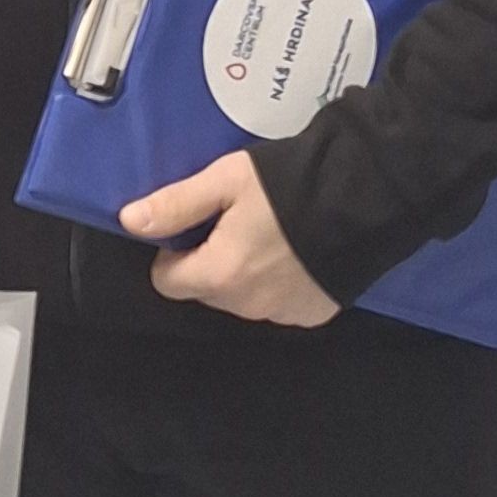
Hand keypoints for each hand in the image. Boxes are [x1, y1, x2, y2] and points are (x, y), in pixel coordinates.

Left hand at [120, 149, 337, 325]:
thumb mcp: (227, 181)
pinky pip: (277, 304)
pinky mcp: (312, 314)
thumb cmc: (290, 185)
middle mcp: (246, 305)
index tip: (198, 226)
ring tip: (272, 235)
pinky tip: (298, 253)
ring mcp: (282, 314)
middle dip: (211, 261)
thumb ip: (176, 205)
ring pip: (241, 299)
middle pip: (206, 289)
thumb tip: (129, 221)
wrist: (368, 197)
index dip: (174, 253)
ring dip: (245, 274)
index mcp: (219, 275)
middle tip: (238, 222)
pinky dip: (280, 284)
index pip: (166, 282)